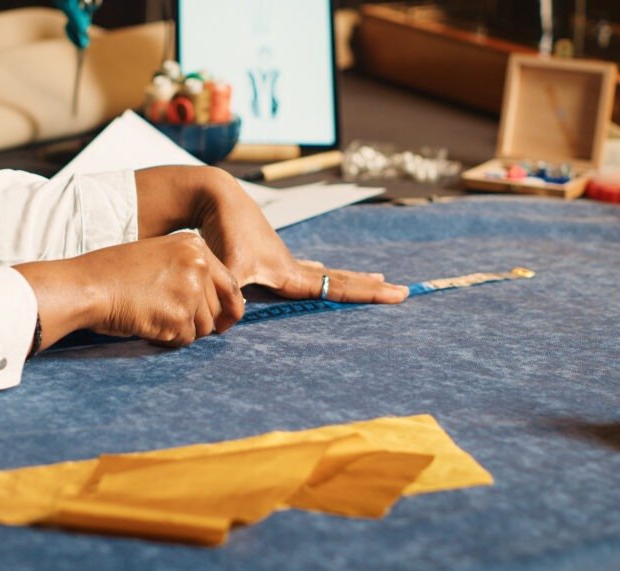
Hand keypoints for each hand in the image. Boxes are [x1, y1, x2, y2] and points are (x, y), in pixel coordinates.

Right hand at [14, 233, 243, 349]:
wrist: (87, 285)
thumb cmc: (114, 274)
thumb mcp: (159, 257)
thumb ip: (189, 273)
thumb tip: (219, 310)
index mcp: (194, 245)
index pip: (229, 284)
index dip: (230, 308)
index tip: (225, 323)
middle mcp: (198, 264)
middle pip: (217, 309)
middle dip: (198, 321)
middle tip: (171, 320)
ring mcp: (190, 289)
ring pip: (204, 328)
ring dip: (182, 331)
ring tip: (153, 317)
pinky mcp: (179, 315)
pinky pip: (185, 340)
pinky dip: (168, 339)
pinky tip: (147, 325)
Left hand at [194, 169, 408, 303]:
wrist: (217, 197)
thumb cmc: (222, 231)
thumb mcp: (225, 267)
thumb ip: (227, 296)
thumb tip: (227, 325)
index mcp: (290, 273)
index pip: (338, 288)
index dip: (368, 294)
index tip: (397, 294)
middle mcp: (292, 267)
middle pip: (340, 280)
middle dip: (370, 288)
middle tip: (402, 291)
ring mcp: (282, 259)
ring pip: (325, 273)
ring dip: (349, 278)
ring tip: (374, 278)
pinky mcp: (267, 255)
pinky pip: (302, 268)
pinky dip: (317, 273)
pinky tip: (318, 269)